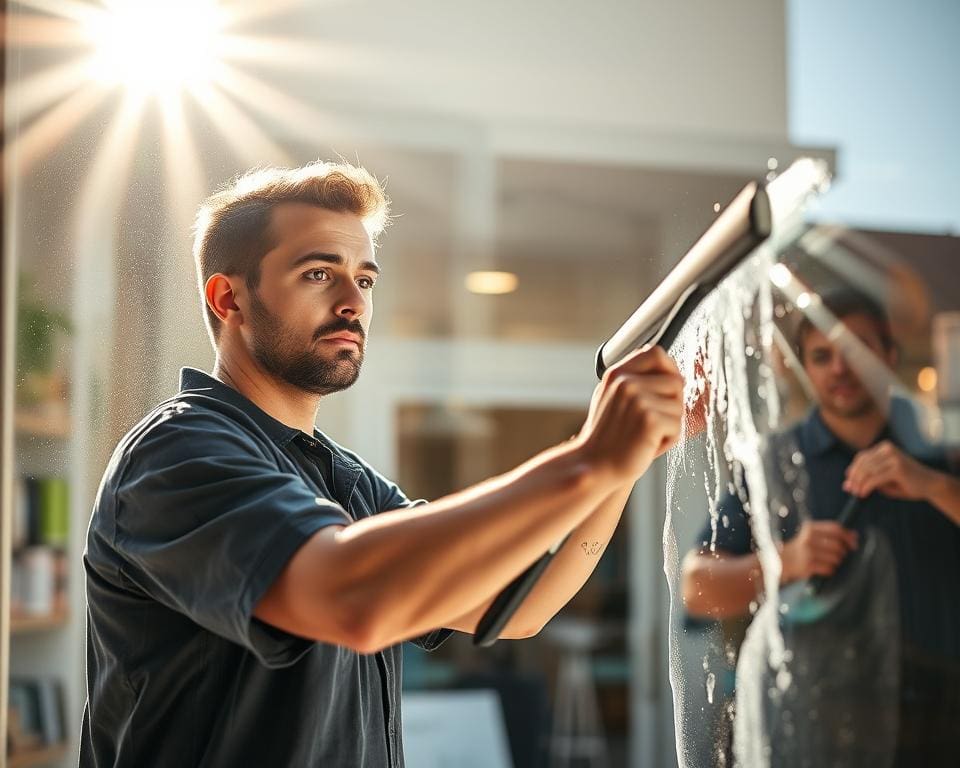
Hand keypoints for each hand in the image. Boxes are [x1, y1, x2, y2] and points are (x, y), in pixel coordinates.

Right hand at [578, 346, 683, 482]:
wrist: (593, 466)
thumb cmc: (606, 437)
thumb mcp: (612, 398)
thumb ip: (634, 380)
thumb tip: (669, 371)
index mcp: (617, 374)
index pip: (656, 353)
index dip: (669, 369)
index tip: (667, 387)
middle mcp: (626, 382)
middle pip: (675, 381)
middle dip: (671, 404)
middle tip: (650, 423)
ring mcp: (638, 400)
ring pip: (679, 406)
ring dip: (669, 426)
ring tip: (645, 436)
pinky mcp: (650, 420)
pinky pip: (678, 426)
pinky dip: (668, 441)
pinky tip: (648, 445)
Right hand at [779, 520, 858, 583]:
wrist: (781, 560)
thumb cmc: (801, 548)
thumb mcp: (812, 536)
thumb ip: (831, 534)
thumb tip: (854, 535)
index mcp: (811, 528)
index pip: (836, 529)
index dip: (848, 536)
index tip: (854, 544)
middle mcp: (809, 538)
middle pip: (838, 544)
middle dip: (842, 552)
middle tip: (839, 555)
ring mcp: (808, 552)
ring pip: (836, 558)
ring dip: (836, 562)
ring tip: (828, 562)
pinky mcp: (808, 565)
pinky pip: (829, 568)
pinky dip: (830, 570)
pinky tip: (823, 568)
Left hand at [842, 440, 931, 500]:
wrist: (931, 485)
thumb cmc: (906, 483)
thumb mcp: (883, 480)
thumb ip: (867, 480)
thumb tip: (846, 485)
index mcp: (884, 448)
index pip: (862, 457)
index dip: (852, 470)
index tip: (848, 482)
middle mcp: (888, 449)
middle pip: (862, 463)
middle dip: (854, 478)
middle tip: (850, 490)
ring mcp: (893, 457)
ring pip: (867, 470)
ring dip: (859, 483)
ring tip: (856, 493)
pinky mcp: (897, 468)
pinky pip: (875, 478)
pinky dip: (866, 487)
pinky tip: (863, 494)